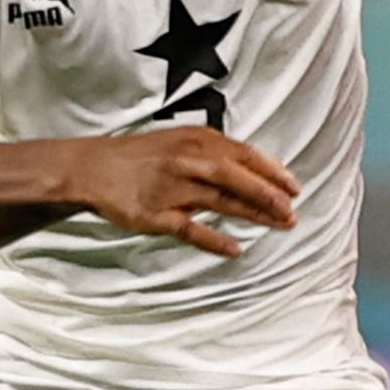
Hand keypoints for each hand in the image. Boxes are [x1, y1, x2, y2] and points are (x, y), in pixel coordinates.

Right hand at [58, 130, 298, 259]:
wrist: (94, 168)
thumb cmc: (142, 156)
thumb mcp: (180, 142)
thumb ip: (214, 152)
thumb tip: (254, 170)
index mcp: (196, 140)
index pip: (243, 154)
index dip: (272, 172)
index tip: (295, 187)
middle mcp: (187, 161)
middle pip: (236, 177)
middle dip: (269, 194)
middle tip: (293, 211)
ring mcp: (171, 188)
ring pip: (220, 201)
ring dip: (252, 213)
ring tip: (279, 224)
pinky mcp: (156, 214)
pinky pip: (190, 229)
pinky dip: (213, 240)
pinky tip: (234, 249)